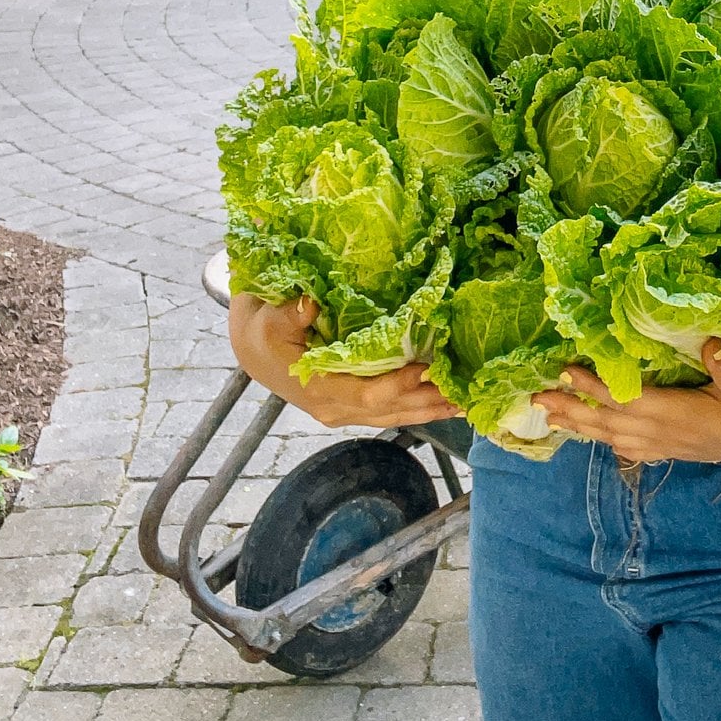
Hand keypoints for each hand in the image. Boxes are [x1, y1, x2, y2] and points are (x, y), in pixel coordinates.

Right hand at [227, 293, 460, 429]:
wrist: (255, 350)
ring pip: (393, 416)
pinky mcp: (351, 406)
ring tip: (464, 402)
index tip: (428, 368)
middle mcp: (334, 408)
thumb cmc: (263, 330)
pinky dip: (418, 408)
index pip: (366, 395)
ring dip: (428, 410)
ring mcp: (343, 411)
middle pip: (388, 411)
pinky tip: (443, 403)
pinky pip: (389, 411)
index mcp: (318, 389)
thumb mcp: (267, 318)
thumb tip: (308, 305)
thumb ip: (288, 314)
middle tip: (464, 393)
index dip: (398, 385)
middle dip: (426, 403)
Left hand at [533, 340, 720, 472]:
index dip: (593, 386)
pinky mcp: (673, 450)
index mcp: (676, 414)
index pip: (625, 399)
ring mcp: (666, 445)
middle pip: (607, 422)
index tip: (564, 372)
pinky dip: (604, 440)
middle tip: (534, 399)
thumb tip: (707, 342)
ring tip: (549, 418)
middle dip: (570, 409)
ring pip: (612, 437)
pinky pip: (628, 448)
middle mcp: (663, 433)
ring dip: (580, 427)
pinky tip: (593, 436)